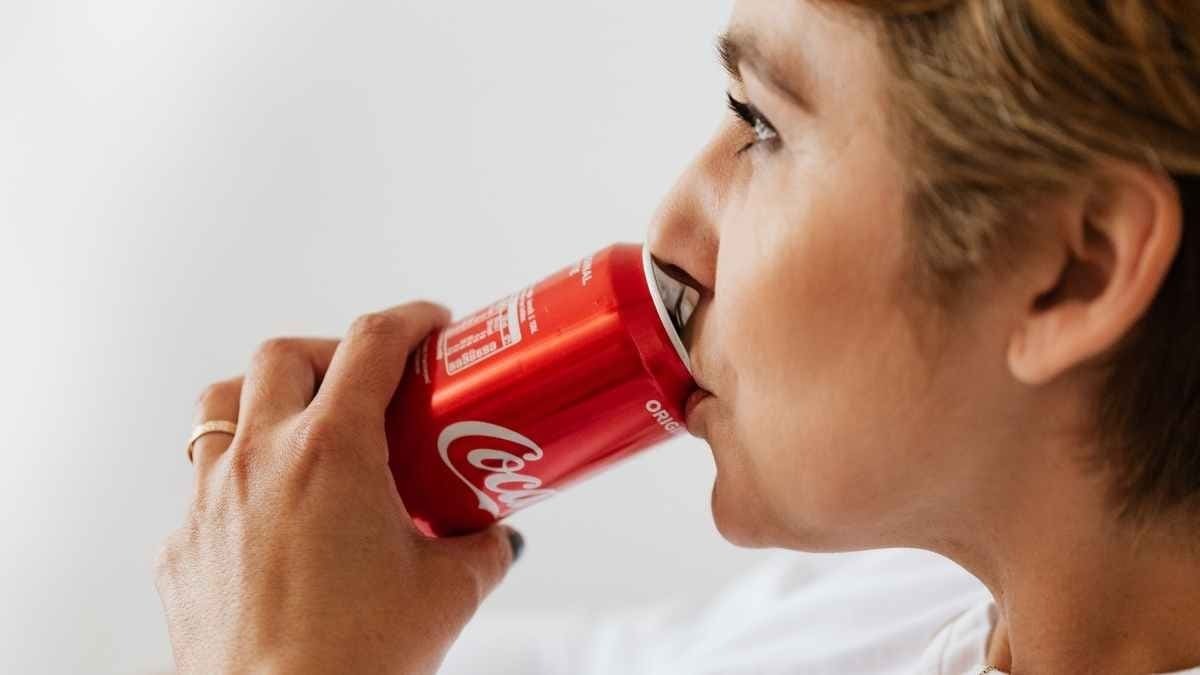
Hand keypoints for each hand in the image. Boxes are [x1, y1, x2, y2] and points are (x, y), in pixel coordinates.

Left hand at [155, 302, 521, 674]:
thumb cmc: (357, 662)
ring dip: (264, 398)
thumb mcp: (448, 593)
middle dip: (331, 352)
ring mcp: (208, 501)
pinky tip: (272, 519)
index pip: (371, 344)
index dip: (407, 321)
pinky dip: (238, 481)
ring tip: (303, 427)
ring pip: (220, 406)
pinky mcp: (180, 549)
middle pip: (283, 356)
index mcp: (332, 451)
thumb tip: (493, 537)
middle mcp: (260, 460)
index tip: (429, 326)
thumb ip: (479, 549)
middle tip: (368, 381)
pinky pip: (202, 488)